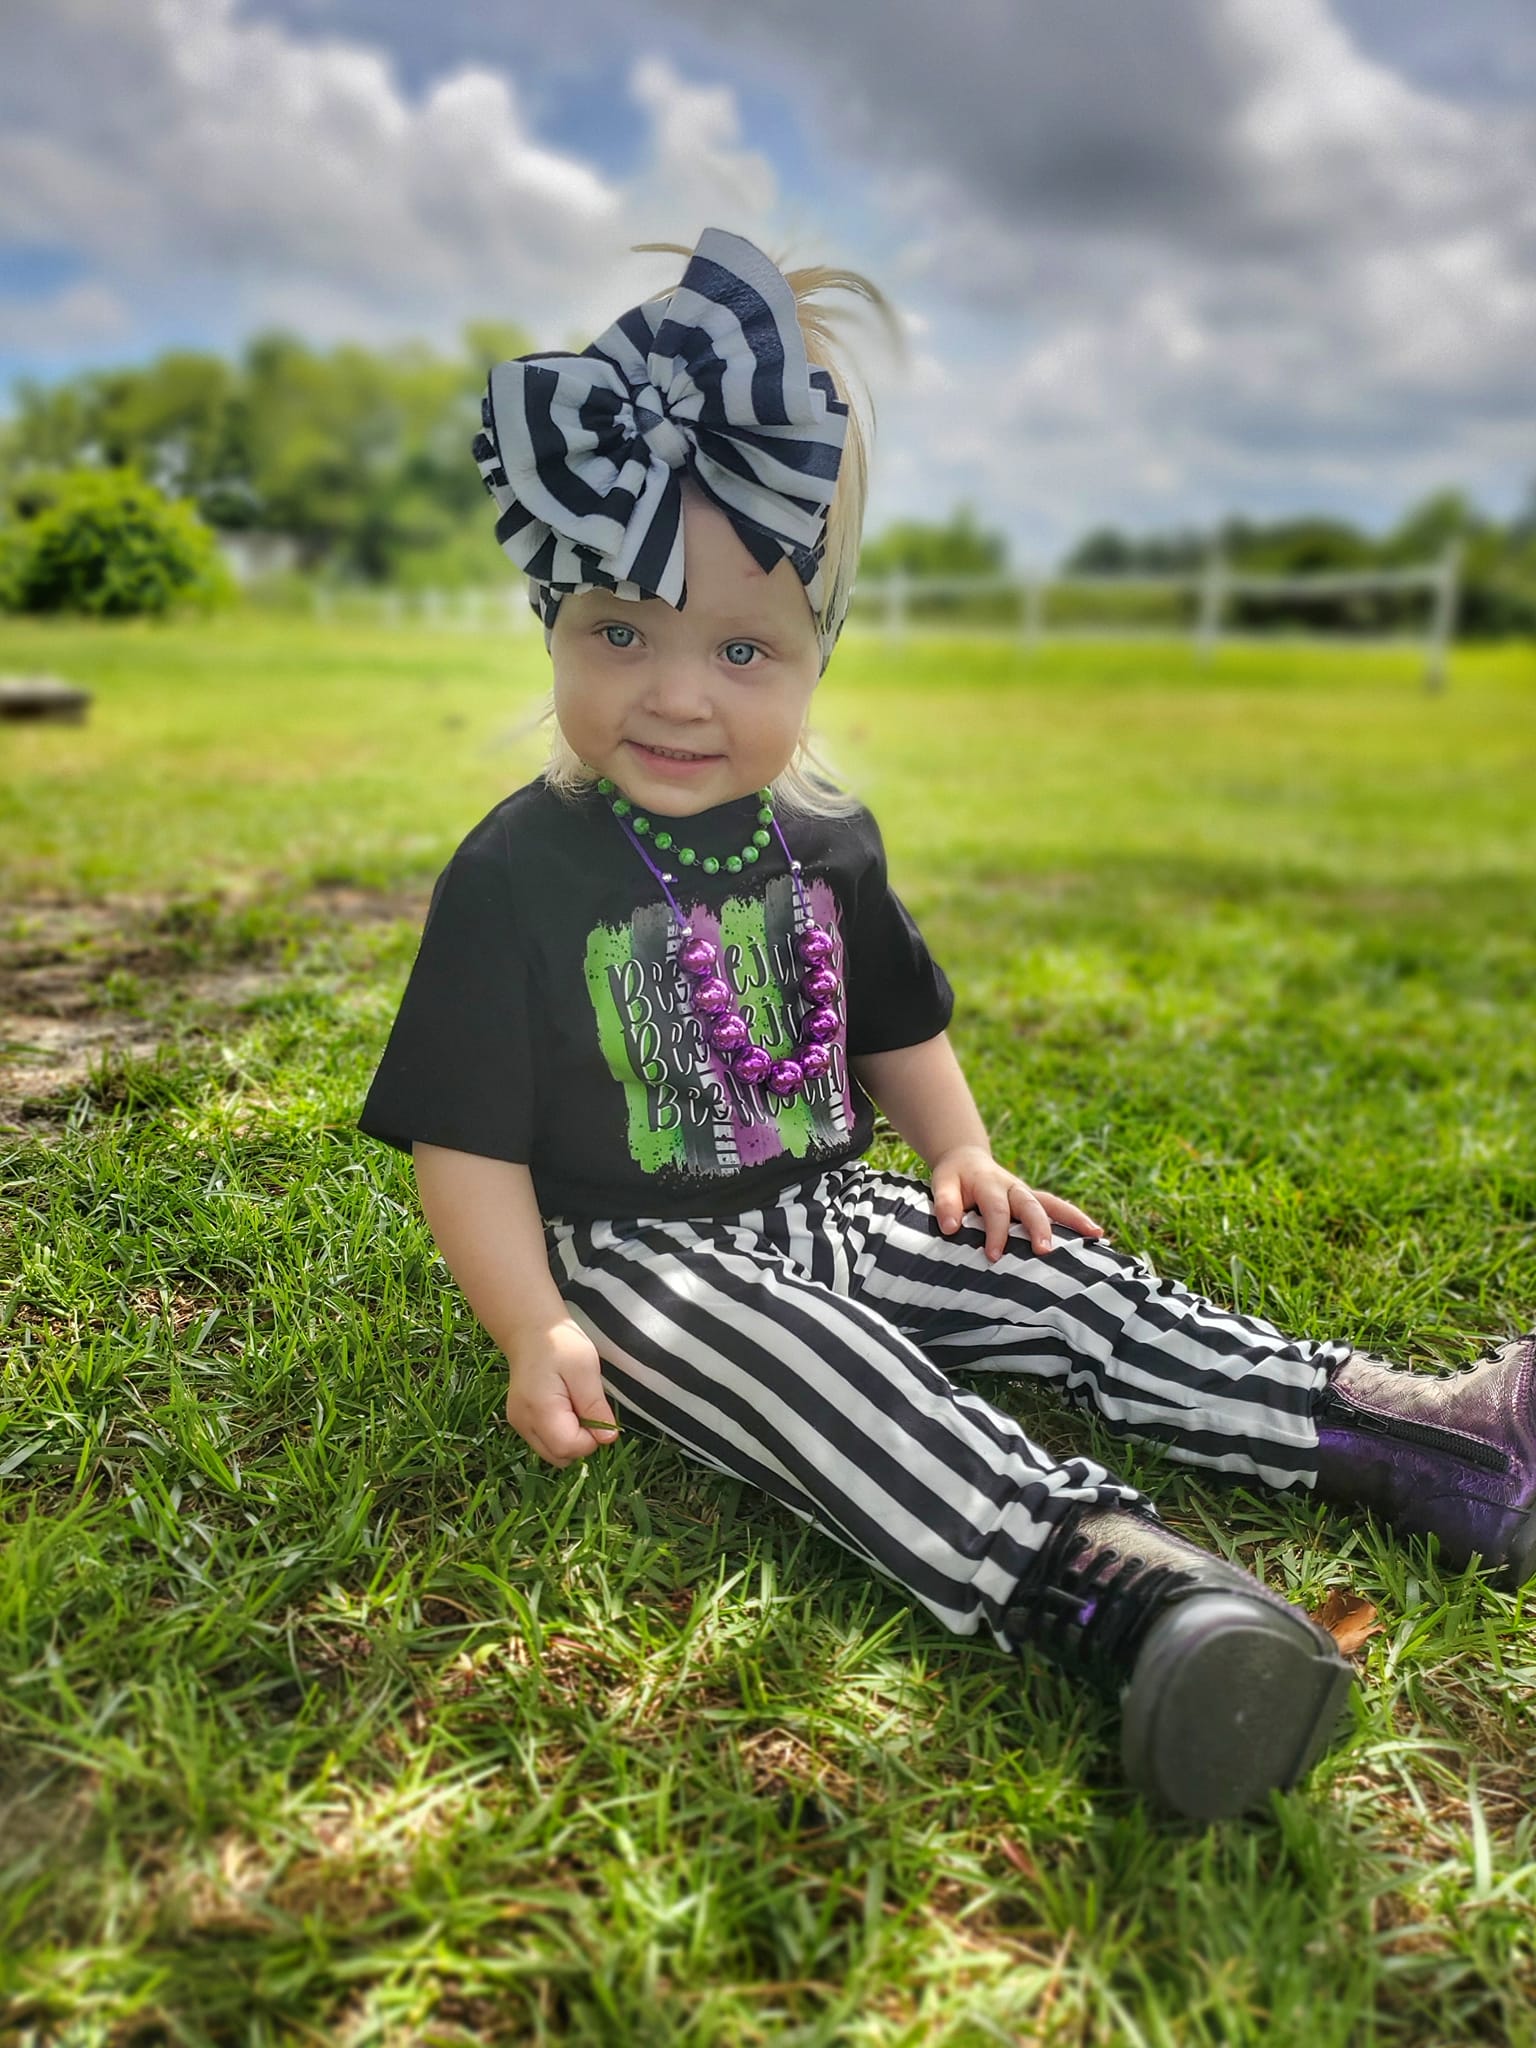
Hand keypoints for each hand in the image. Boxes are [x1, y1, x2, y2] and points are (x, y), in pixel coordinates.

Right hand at [504, 1317, 619, 1467]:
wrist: (531, 1331)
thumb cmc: (560, 1345)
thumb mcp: (585, 1369)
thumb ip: (595, 1406)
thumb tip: (608, 1438)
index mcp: (539, 1409)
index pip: (569, 1447)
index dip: (591, 1439)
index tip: (598, 1414)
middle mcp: (523, 1423)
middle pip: (559, 1456)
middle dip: (581, 1442)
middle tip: (586, 1409)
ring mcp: (519, 1424)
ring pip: (552, 1453)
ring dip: (570, 1439)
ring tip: (575, 1407)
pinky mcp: (519, 1422)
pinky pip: (544, 1442)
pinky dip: (559, 1434)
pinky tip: (564, 1409)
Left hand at [930, 1144, 1105, 1261]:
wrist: (966, 1160)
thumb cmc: (954, 1178)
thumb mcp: (942, 1184)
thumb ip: (945, 1203)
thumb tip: (950, 1227)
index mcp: (990, 1183)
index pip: (996, 1208)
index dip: (996, 1232)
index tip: (994, 1257)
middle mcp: (1013, 1187)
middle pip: (1030, 1205)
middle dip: (1039, 1227)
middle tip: (1044, 1250)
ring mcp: (1027, 1194)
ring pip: (1054, 1204)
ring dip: (1073, 1219)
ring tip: (1094, 1235)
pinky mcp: (1036, 1202)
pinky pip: (1059, 1209)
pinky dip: (1078, 1221)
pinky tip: (1097, 1236)